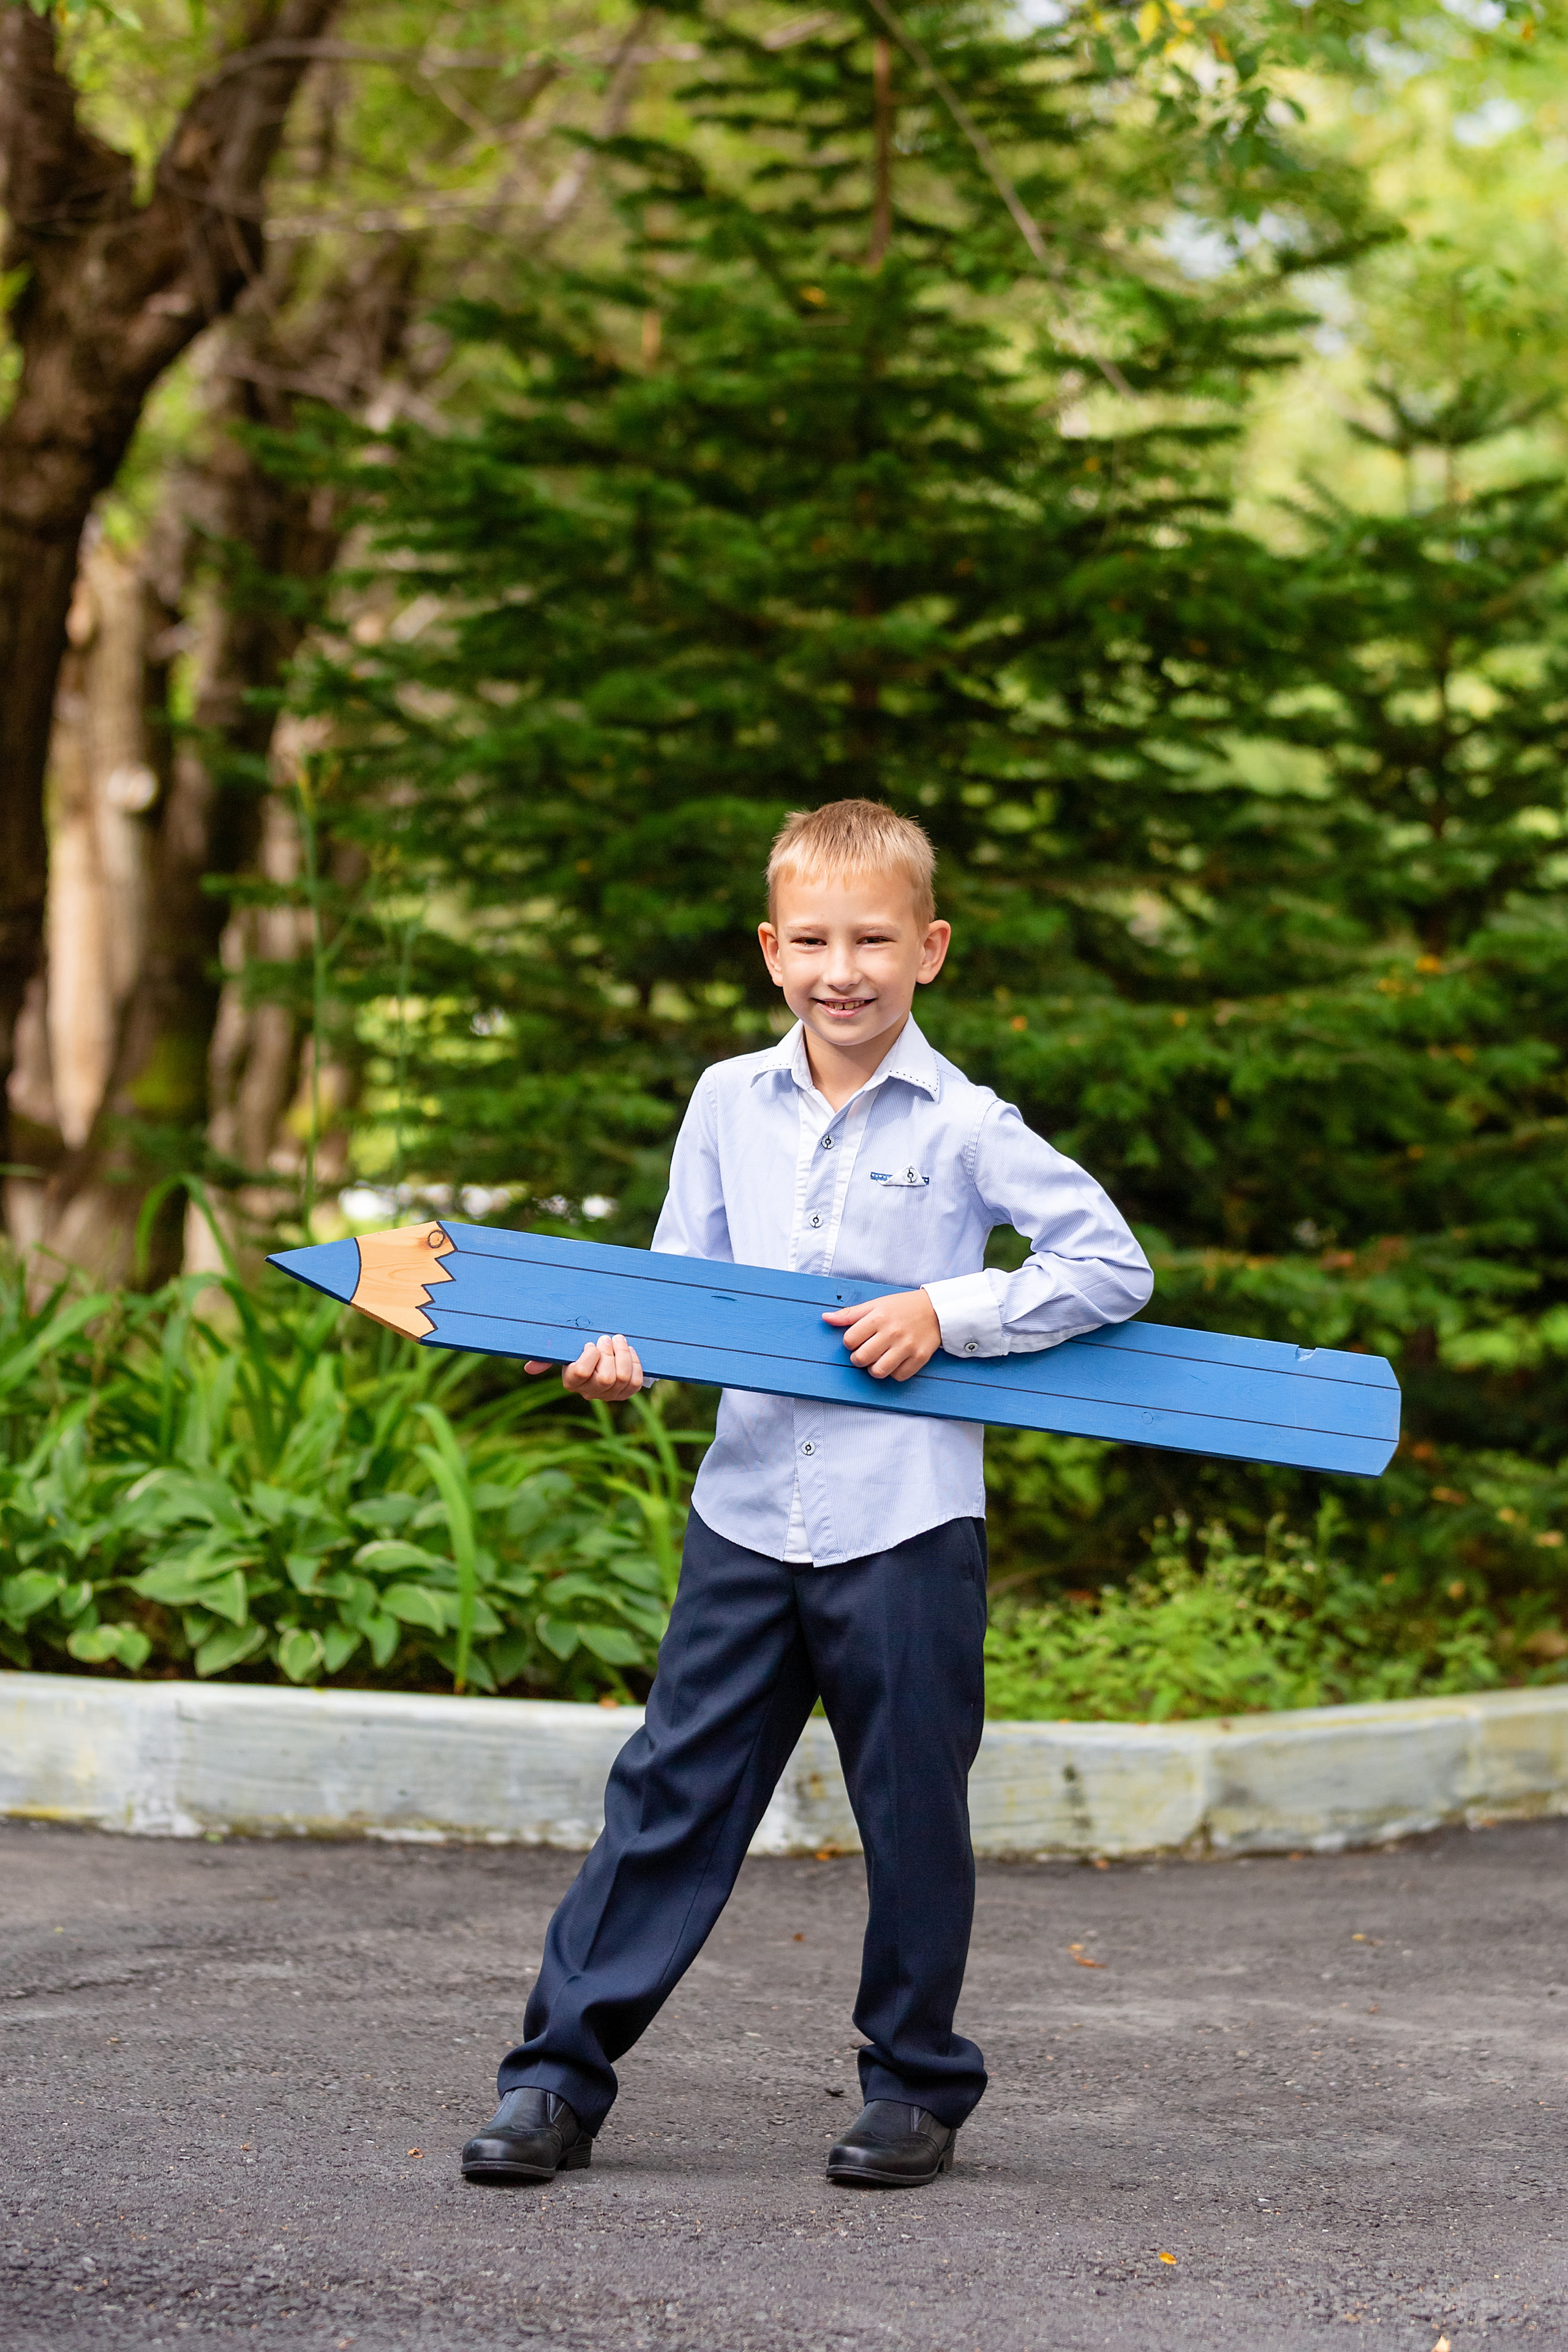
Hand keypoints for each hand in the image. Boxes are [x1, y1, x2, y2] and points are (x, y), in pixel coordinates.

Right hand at [524, 1334, 645, 1399]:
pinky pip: (635, 1382)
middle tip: (607, 1338)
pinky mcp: (625, 1393)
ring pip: (622, 1378)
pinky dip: (635, 1364)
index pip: (581, 1373)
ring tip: (619, 1340)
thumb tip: (529, 1369)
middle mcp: (589, 1392)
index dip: (590, 1356)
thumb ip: (547, 1357)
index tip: (590, 1343)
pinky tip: (629, 1351)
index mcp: (571, 1382)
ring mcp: (609, 1395)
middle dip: (609, 1353)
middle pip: (606, 1378)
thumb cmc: (579, 1350)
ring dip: (623, 1354)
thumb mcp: (563, 1351)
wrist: (602, 1356)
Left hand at [822, 1288, 940, 1381]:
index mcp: (878, 1317)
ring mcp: (907, 1346)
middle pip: (861, 1358)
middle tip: (865, 1353)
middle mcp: (892, 1332)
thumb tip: (825, 1319)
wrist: (936, 1309)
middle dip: (858, 1359)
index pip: (849, 1340)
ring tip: (878, 1360)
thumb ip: (850, 1314)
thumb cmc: (901, 1307)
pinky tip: (895, 1362)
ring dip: (874, 1369)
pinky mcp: (920, 1357)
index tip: (858, 1340)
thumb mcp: (875, 1304)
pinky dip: (894, 1373)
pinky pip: (898, 1376)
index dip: (850, 1343)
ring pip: (878, 1371)